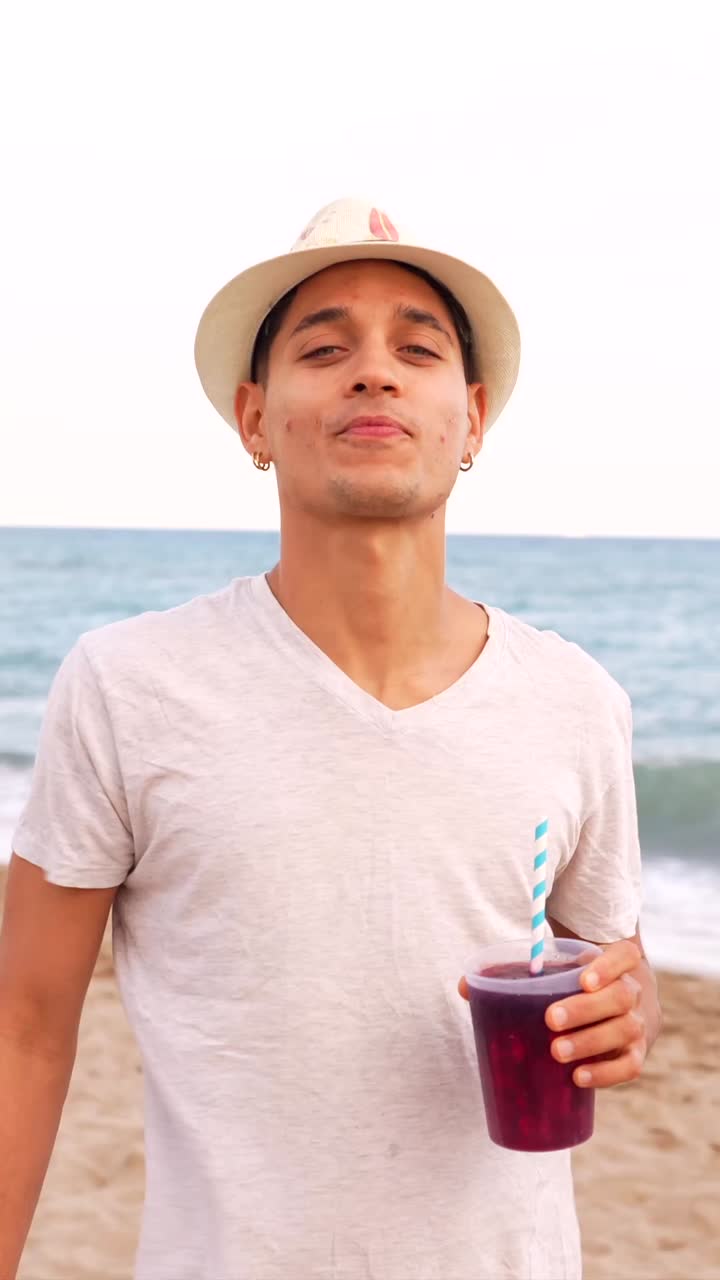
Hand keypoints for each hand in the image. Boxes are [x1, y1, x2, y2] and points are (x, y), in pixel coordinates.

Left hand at [457, 940, 646, 1088]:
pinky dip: (605, 1074)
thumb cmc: (572, 987)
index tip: (582, 979)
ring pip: (624, 1031)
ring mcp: (637, 1025)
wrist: (613, 1008)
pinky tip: (578, 1078)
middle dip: (585, 1010)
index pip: (623, 956)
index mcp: (615, 963)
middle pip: (620, 996)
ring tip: (556, 1052)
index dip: (608, 966)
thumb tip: (465, 987)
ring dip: (590, 1042)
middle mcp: (632, 992)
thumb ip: (512, 974)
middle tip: (550, 1020)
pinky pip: (629, 1067)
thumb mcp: (553, 973)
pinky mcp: (634, 1056)